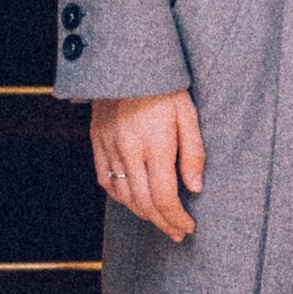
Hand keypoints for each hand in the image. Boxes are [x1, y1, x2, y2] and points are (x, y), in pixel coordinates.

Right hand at [90, 90, 205, 241]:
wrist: (125, 61)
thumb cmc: (164, 85)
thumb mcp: (187, 113)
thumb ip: (193, 152)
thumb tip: (195, 188)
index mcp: (154, 142)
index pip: (163, 196)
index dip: (176, 217)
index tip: (188, 227)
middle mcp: (128, 148)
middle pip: (143, 202)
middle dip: (162, 222)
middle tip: (177, 232)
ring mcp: (108, 146)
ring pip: (123, 195)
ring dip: (142, 213)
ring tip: (160, 220)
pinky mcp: (97, 141)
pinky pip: (105, 180)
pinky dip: (121, 196)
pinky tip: (135, 200)